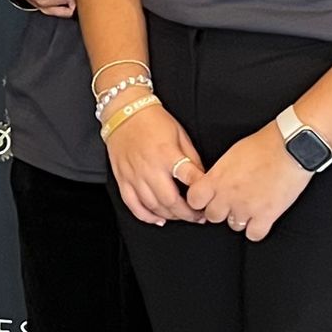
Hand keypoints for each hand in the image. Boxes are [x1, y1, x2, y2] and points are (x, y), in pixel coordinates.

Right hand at [103, 103, 204, 227]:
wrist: (125, 112)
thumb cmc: (153, 121)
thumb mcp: (180, 134)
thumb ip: (192, 158)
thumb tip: (202, 179)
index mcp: (167, 154)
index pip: (190, 179)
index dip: (202, 194)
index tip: (209, 199)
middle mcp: (150, 168)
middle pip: (171, 202)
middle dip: (188, 214)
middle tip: (198, 216)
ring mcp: (134, 176)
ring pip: (154, 207)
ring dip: (171, 216)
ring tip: (182, 216)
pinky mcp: (123, 179)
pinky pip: (133, 205)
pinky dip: (146, 216)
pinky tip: (158, 219)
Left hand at [183, 123, 311, 241]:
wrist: (290, 148)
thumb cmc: (263, 145)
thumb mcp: (231, 154)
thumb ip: (219, 173)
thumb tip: (215, 182)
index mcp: (217, 178)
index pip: (194, 200)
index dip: (200, 201)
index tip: (206, 199)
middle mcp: (228, 196)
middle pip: (212, 216)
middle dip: (220, 210)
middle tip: (231, 203)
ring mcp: (246, 207)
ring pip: (233, 226)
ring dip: (240, 219)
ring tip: (250, 207)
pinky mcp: (266, 215)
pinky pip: (254, 235)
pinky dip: (256, 230)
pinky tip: (261, 219)